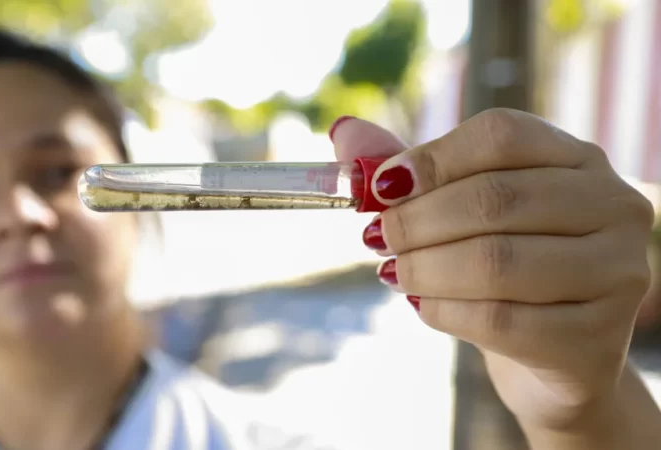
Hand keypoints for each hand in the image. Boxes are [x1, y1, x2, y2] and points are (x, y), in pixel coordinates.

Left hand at [331, 110, 654, 433]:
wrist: (552, 353)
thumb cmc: (503, 266)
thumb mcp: (461, 211)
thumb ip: (409, 171)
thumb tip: (343, 131)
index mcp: (578, 160)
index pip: (501, 135)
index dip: (429, 159)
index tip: (379, 189)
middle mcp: (613, 206)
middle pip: (493, 198)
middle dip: (415, 220)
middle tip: (374, 237)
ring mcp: (616, 274)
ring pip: (494, 261)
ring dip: (422, 267)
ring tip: (392, 272)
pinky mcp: (595, 339)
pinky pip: (498, 320)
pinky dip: (442, 310)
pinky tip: (421, 305)